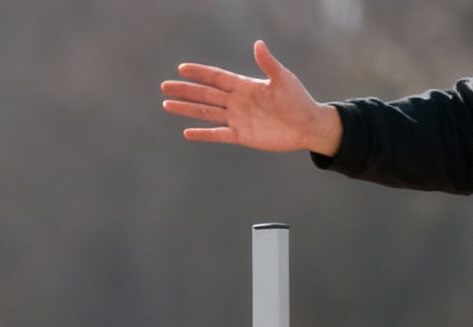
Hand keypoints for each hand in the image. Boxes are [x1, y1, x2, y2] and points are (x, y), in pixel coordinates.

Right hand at [162, 41, 343, 155]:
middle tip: (165, 86)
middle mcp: (237, 102)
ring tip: (168, 104)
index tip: (181, 69)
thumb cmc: (298, 100)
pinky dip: (203, 134)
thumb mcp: (284, 78)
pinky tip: (187, 132)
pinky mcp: (241, 136)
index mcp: (245, 86)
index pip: (217, 78)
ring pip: (206, 113)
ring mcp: (237, 119)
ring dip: (187, 109)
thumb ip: (268, 64)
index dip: (200, 73)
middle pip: (205, 95)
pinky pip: (218, 134)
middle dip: (185, 90)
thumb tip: (257, 44)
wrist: (307, 125)